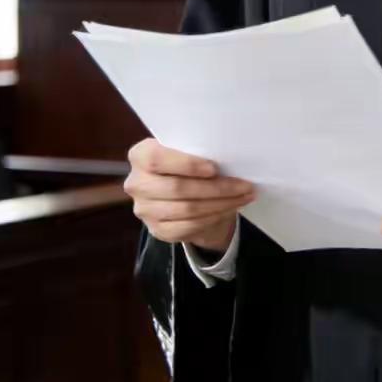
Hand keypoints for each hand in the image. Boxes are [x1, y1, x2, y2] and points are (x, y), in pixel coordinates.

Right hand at [124, 137, 255, 252]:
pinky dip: (214, 217)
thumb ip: (196, 151)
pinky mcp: (157, 230)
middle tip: (245, 185)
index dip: (186, 165)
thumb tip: (228, 156)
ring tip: (244, 196)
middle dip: (216, 188)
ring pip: (187, 209)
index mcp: (140, 155)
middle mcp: (136, 183)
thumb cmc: (188, 166)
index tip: (214, 168)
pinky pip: (189, 226)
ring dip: (221, 203)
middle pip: (177, 188)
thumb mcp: (187, 151)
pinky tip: (230, 208)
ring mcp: (144, 210)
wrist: (183, 194)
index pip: (157, 159)